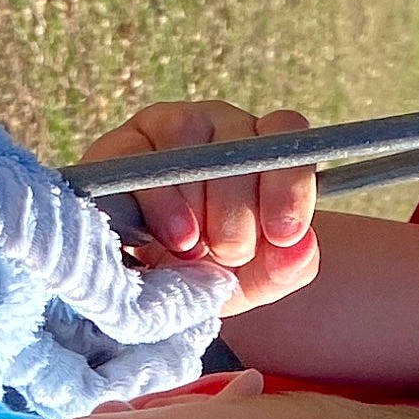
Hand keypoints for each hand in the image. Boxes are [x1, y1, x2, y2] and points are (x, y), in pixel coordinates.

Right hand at [79, 100, 320, 317]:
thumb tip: (300, 246)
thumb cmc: (208, 276)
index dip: (288, 181)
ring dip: (193, 203)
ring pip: (186, 141)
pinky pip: (135, 158)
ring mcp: (166, 127)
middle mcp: (218, 128)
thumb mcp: (254, 282)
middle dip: (237, 211)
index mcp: (259, 148)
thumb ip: (286, 268)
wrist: (147, 292)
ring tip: (191, 248)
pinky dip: (156, 200)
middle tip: (229, 253)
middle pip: (235, 142)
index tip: (284, 234)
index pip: (285, 132)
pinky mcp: (118, 147)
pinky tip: (170, 233)